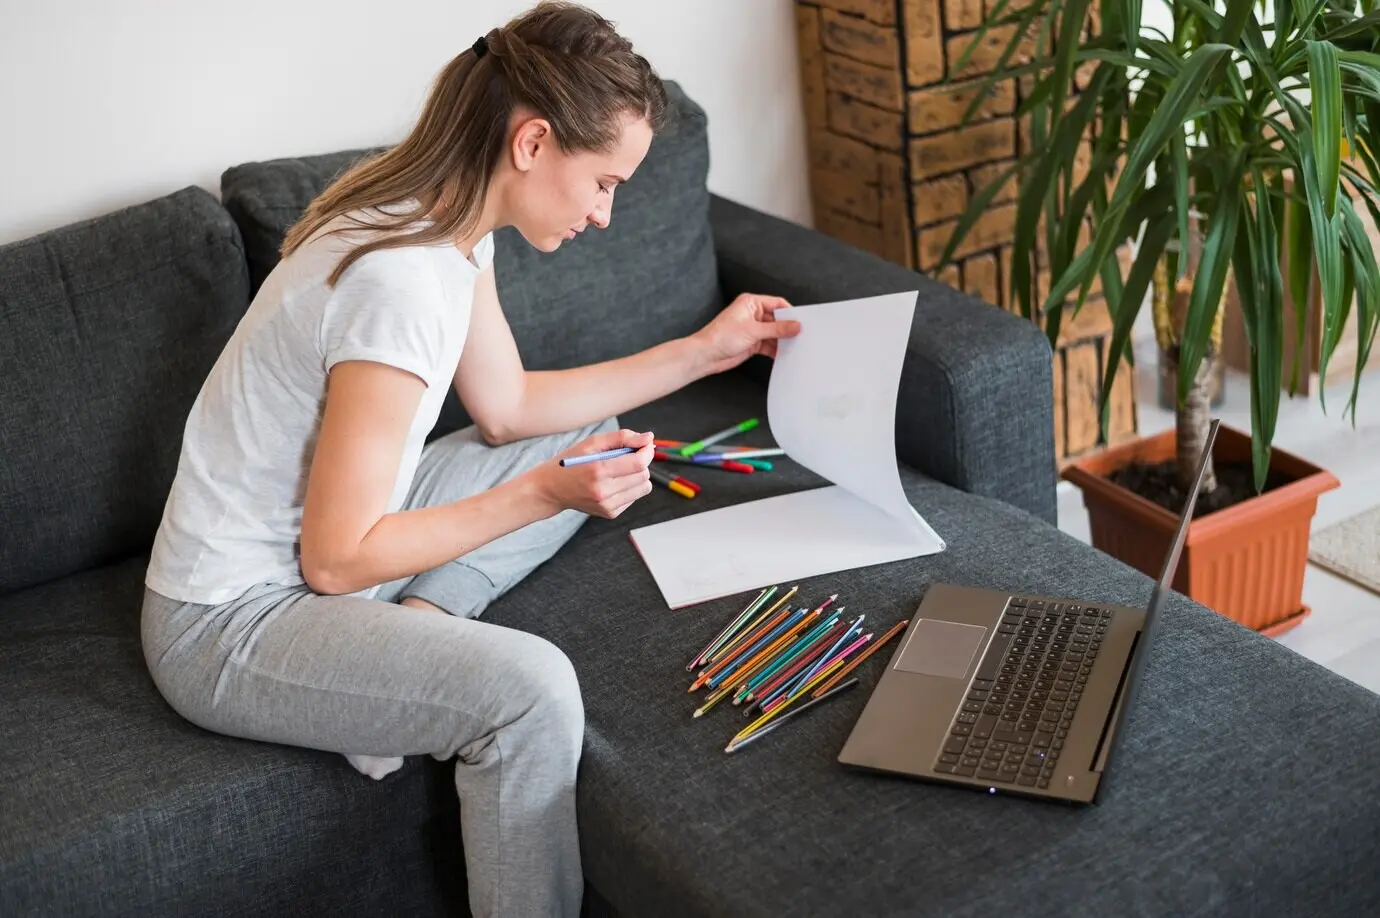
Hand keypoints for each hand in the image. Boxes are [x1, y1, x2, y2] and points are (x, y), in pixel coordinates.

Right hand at [525, 428, 654, 518]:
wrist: (552, 489)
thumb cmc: (571, 462)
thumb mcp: (592, 443)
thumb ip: (622, 438)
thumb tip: (648, 438)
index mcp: (598, 471)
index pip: (638, 463)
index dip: (647, 452)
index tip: (645, 445)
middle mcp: (603, 491)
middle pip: (644, 475)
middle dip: (642, 462)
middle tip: (629, 455)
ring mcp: (607, 505)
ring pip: (644, 488)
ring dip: (638, 475)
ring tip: (621, 470)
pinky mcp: (610, 513)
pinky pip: (635, 497)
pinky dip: (630, 487)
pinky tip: (614, 482)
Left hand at [690, 293, 800, 375]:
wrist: (706, 355)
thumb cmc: (720, 336)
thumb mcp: (754, 330)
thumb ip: (777, 329)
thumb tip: (794, 325)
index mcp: (751, 303)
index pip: (777, 303)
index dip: (789, 312)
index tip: (801, 321)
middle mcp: (752, 314)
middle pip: (777, 319)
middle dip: (787, 328)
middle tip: (799, 335)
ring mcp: (752, 329)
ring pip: (774, 333)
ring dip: (782, 341)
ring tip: (793, 346)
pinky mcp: (752, 342)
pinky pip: (769, 344)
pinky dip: (775, 349)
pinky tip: (782, 354)